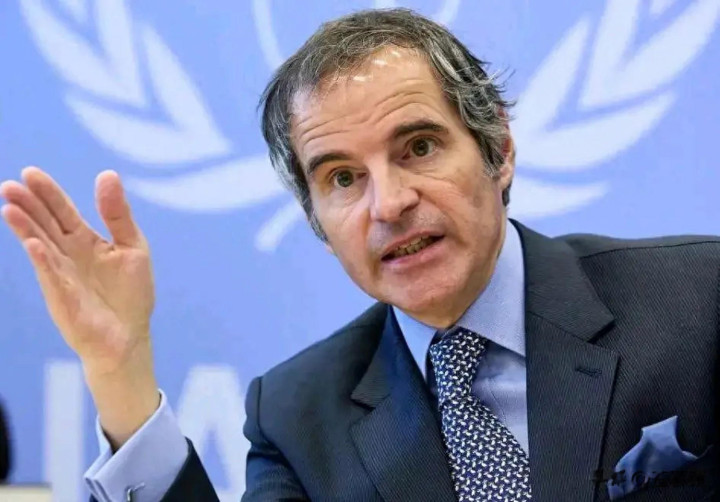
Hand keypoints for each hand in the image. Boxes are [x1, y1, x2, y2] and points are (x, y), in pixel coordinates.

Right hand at [1, 166, 158, 446]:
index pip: (62, 211)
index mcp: (85, 240)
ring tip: (10, 207)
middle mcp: (68, 254)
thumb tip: (108, 175)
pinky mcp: (64, 297)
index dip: (48, 193)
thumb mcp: (133, 246)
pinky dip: (44, 261)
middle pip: (45, 224)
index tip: (30, 173)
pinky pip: (52, 276)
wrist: (128, 336)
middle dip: (28, 205)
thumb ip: (118, 214)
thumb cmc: (131, 294)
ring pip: (40, 246)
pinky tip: (35, 245)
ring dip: (25, 228)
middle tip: (10, 185)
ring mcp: (62, 275)